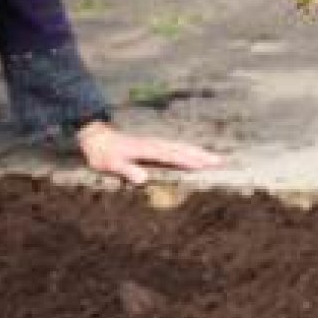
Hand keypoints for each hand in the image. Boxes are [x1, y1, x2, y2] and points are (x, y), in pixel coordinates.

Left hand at [75, 120, 224, 185]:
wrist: (96, 137)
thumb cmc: (103, 154)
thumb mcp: (111, 164)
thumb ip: (127, 170)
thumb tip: (143, 179)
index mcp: (147, 150)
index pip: (171, 156)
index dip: (187, 161)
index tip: (203, 166)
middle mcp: (154, 145)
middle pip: (182, 150)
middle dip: (201, 156)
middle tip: (220, 162)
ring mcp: (155, 144)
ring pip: (181, 147)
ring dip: (198, 152)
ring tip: (215, 159)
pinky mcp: (154, 145)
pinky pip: (176, 148)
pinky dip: (189, 151)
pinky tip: (196, 155)